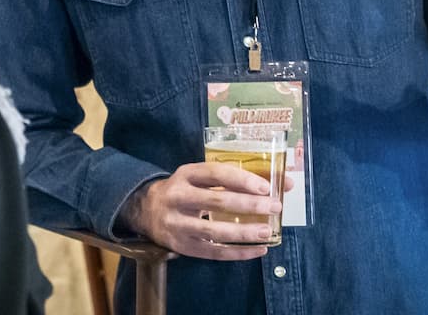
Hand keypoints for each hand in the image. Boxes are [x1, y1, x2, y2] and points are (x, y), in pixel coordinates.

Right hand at [125, 162, 285, 259]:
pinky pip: (213, 252)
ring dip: (244, 232)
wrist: (145, 210)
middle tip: (274, 207)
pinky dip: (238, 253)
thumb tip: (282, 183)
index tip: (266, 186)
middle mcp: (178, 197)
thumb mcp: (198, 177)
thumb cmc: (184, 190)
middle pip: (216, 201)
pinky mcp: (181, 246)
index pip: (215, 174)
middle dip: (249, 205)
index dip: (241, 179)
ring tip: (267, 232)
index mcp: (185, 174)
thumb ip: (232, 179)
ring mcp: (177, 224)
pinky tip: (258, 250)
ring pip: (214, 231)